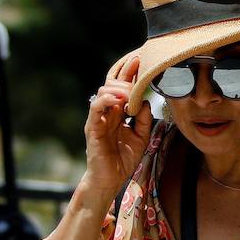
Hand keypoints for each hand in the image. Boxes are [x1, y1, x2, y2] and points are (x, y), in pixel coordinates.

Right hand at [82, 55, 153, 203]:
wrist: (110, 180)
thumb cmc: (123, 159)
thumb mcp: (141, 137)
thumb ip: (145, 119)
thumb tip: (147, 101)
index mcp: (118, 111)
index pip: (123, 86)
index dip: (131, 72)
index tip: (144, 59)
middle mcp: (107, 111)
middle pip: (113, 83)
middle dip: (127, 72)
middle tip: (140, 64)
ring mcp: (98, 118)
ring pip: (104, 91)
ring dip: (120, 88)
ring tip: (132, 91)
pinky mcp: (92, 127)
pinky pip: (96, 107)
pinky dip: (107, 100)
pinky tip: (121, 101)